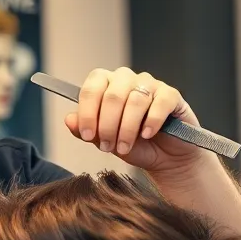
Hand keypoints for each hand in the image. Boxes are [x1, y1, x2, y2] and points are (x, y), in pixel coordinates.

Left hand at [64, 66, 206, 173]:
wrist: (165, 159)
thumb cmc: (134, 146)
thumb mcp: (105, 142)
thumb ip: (87, 131)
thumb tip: (69, 119)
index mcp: (107, 86)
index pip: (92, 87)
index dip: (87, 111)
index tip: (87, 135)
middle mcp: (128, 80)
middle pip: (113, 95)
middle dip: (107, 125)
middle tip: (107, 147)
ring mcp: (151, 85)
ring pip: (135, 100)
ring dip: (127, 128)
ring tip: (125, 147)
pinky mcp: (171, 95)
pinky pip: (159, 102)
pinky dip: (151, 121)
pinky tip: (146, 135)